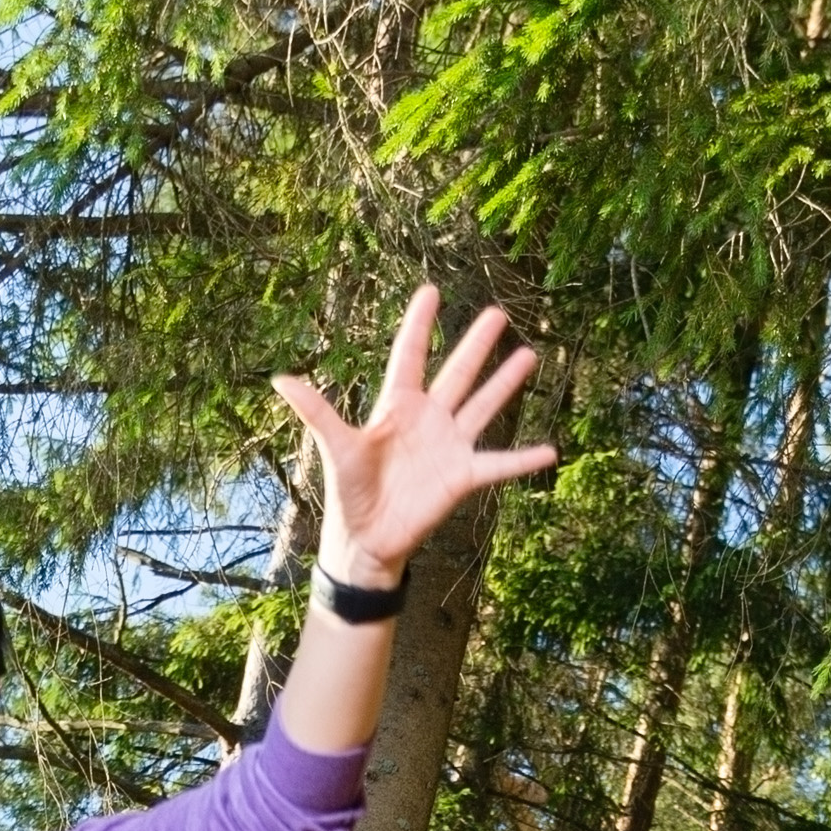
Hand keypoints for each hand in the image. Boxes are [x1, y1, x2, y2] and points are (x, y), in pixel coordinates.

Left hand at [273, 286, 557, 587]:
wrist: (366, 540)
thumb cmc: (350, 493)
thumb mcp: (337, 447)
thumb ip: (317, 412)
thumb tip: (280, 379)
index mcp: (396, 406)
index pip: (410, 355)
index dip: (419, 324)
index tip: (432, 290)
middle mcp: (428, 419)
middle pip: (456, 372)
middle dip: (476, 344)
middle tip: (498, 312)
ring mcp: (449, 445)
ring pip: (482, 406)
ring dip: (505, 383)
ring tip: (529, 354)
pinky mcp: (463, 476)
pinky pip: (499, 465)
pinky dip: (523, 459)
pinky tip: (550, 449)